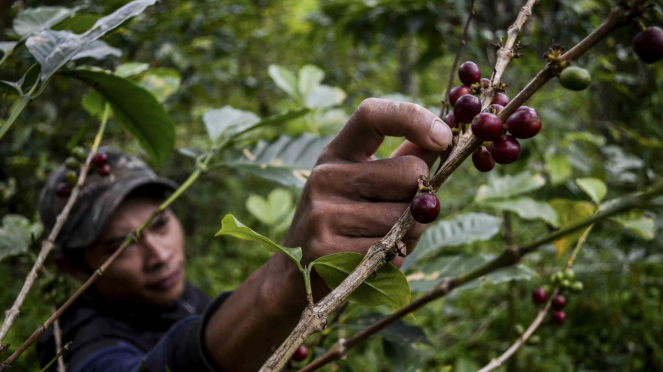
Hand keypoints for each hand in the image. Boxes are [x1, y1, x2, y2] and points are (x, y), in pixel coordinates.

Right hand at [283, 98, 452, 271]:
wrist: (296, 275)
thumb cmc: (345, 223)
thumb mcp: (362, 183)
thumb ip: (402, 160)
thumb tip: (446, 138)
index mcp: (336, 154)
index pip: (372, 115)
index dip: (413, 118)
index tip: (443, 137)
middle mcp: (325, 177)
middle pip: (410, 173)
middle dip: (421, 199)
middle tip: (402, 216)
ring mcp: (323, 214)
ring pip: (407, 219)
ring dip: (409, 235)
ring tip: (382, 242)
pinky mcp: (328, 251)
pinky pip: (391, 252)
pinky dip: (394, 261)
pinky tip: (370, 262)